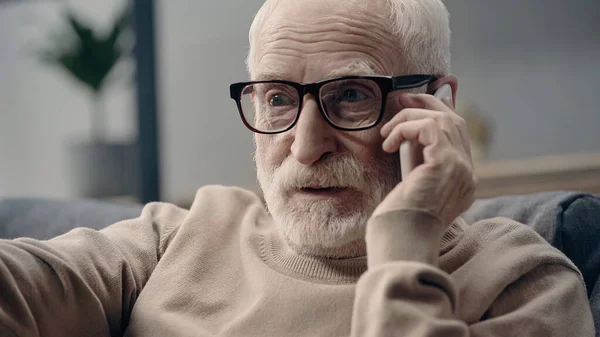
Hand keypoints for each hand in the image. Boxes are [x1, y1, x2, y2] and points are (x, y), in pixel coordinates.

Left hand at [373, 93, 476, 226]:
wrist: (400, 242)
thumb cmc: (399, 222)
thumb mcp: (412, 187)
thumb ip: (419, 164)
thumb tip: (408, 136)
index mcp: (462, 181)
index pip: (457, 136)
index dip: (436, 115)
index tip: (411, 108)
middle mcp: (468, 175)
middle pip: (455, 122)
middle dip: (427, 105)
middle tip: (401, 100)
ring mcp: (462, 168)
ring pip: (442, 120)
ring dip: (410, 118)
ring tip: (387, 132)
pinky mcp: (448, 164)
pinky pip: (429, 127)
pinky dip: (406, 128)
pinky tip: (389, 143)